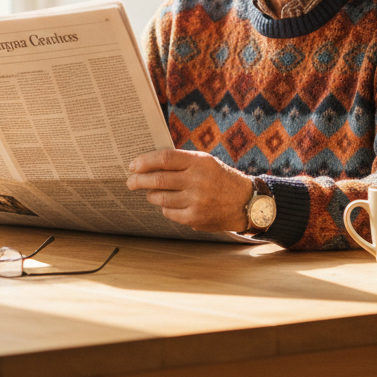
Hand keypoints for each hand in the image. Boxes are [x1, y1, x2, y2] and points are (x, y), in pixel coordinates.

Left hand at [127, 149, 252, 232]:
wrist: (246, 202)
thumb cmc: (221, 179)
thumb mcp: (206, 162)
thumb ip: (182, 162)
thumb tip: (149, 164)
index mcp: (199, 162)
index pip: (165, 158)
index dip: (145, 161)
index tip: (133, 165)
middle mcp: (197, 180)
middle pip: (158, 179)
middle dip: (138, 181)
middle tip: (130, 182)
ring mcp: (196, 200)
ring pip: (160, 198)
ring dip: (151, 195)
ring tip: (152, 193)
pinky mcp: (195, 218)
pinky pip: (168, 212)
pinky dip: (165, 207)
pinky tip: (170, 204)